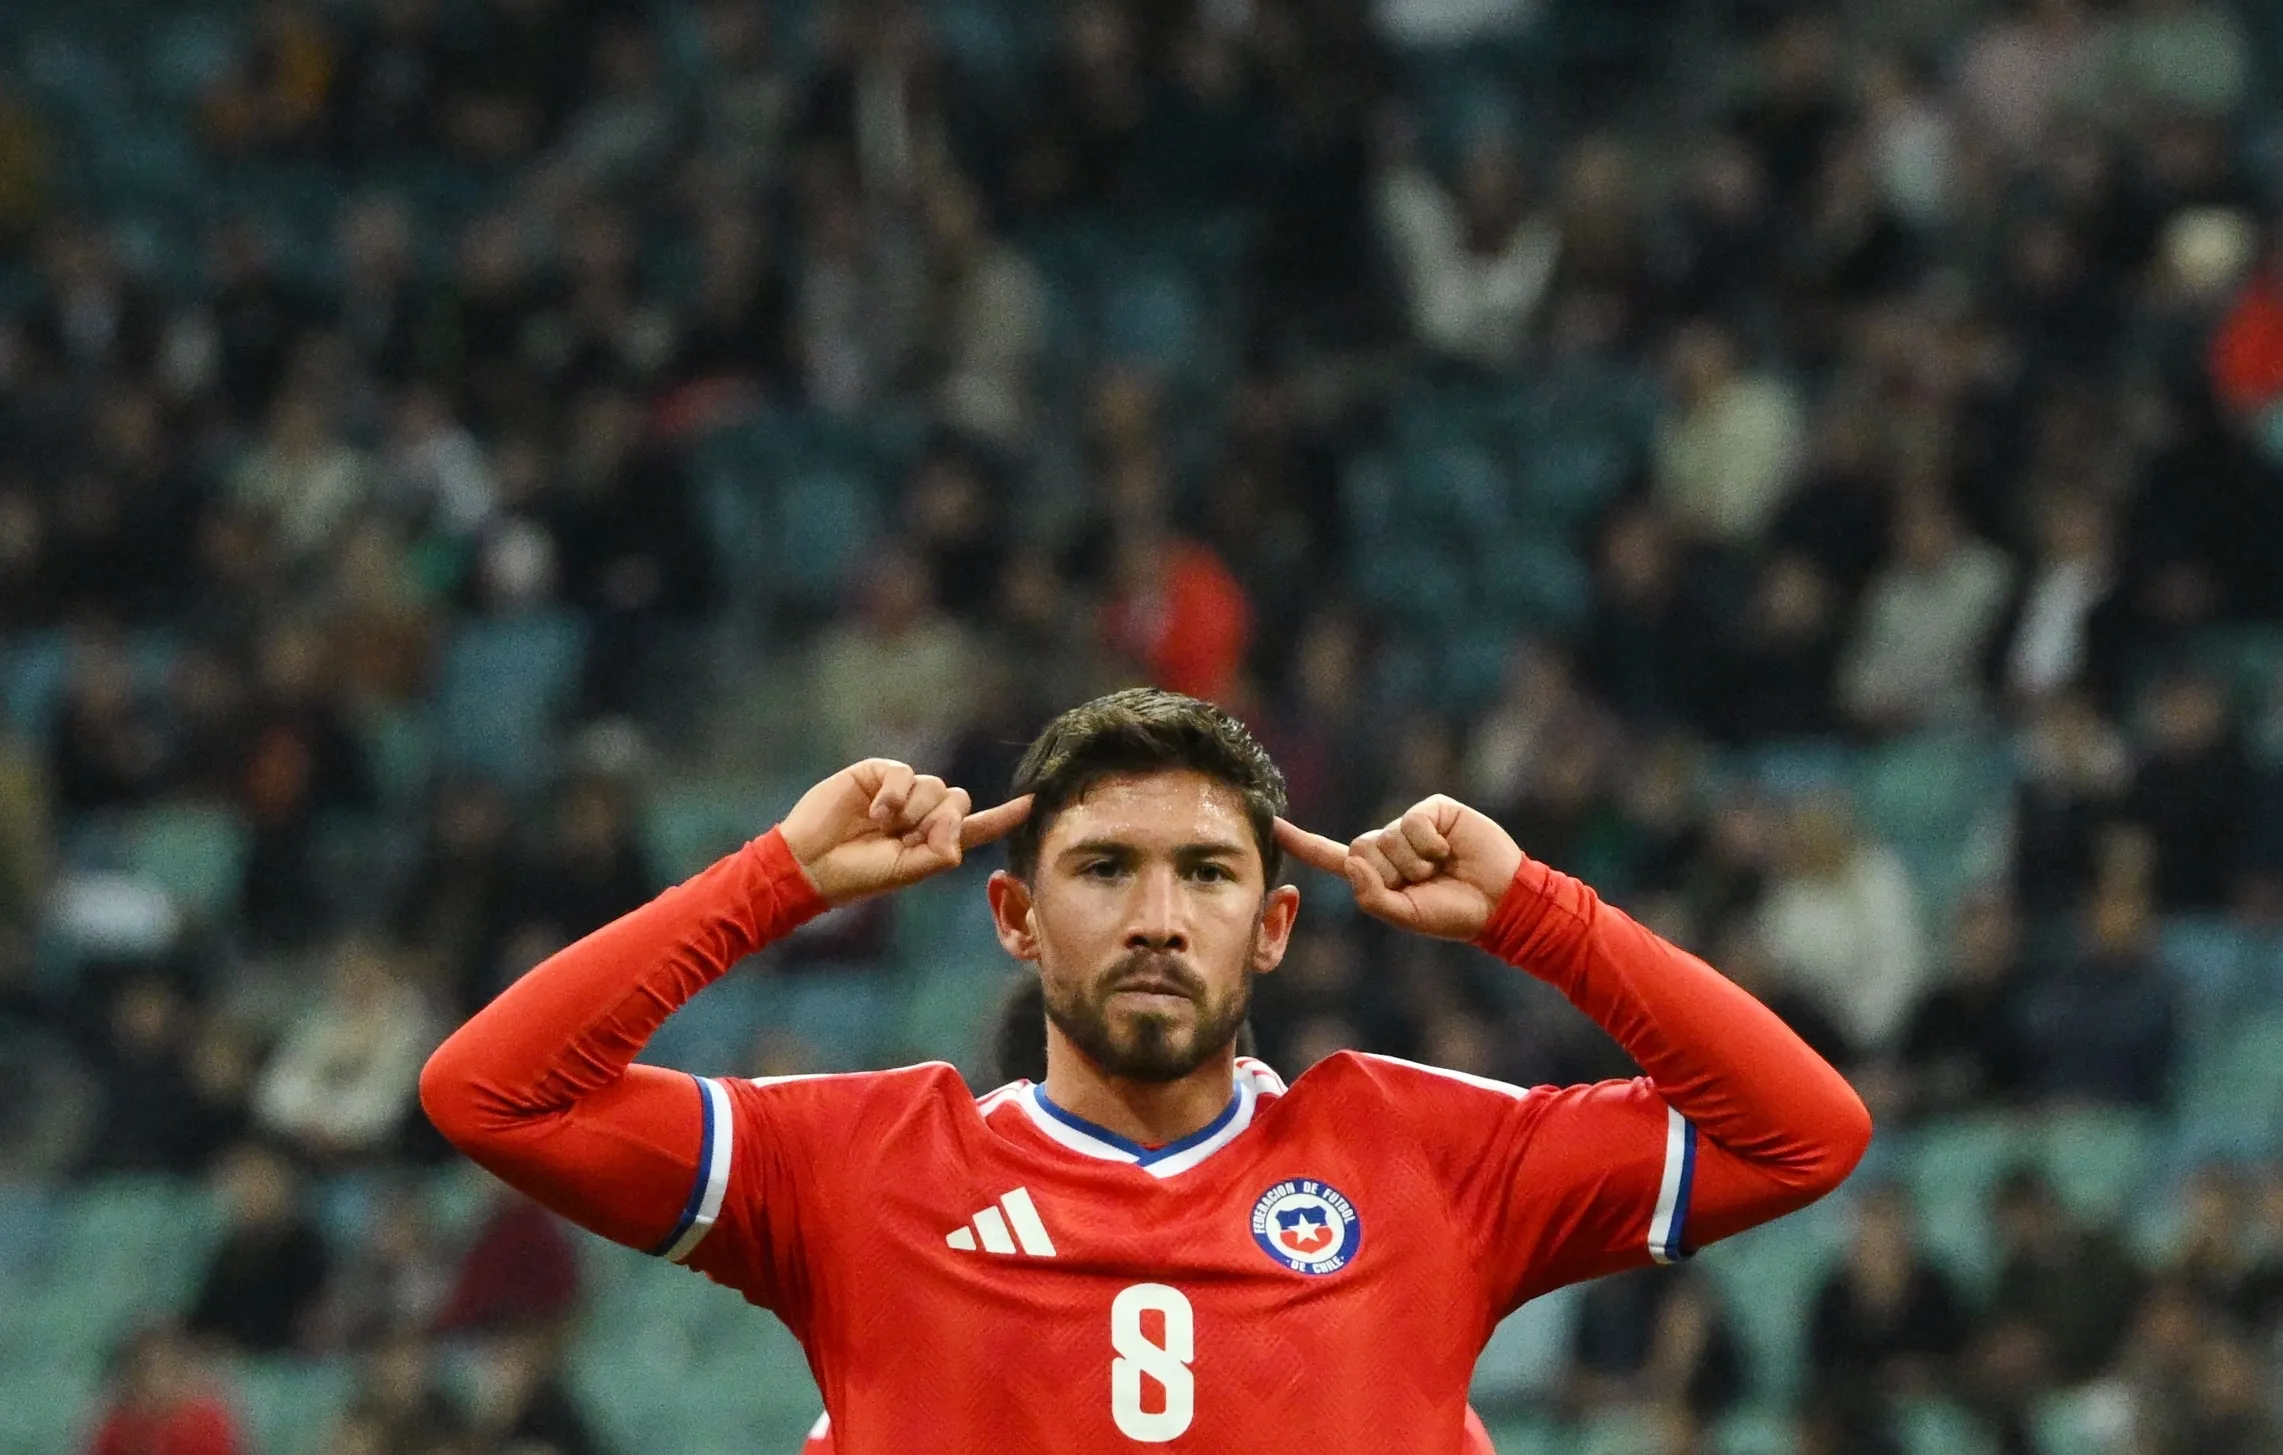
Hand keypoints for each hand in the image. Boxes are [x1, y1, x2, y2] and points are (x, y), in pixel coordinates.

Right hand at [780, 759, 1030, 906]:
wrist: (812, 863)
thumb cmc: (859, 875)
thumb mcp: (908, 871)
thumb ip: (941, 851)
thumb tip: (957, 826)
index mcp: (933, 840)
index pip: (976, 825)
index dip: (1004, 816)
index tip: (1033, 803)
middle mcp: (920, 813)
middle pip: (958, 799)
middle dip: (940, 819)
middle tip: (907, 837)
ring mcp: (900, 793)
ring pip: (935, 786)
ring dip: (912, 810)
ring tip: (881, 828)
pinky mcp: (877, 774)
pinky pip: (906, 773)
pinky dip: (894, 795)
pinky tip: (874, 812)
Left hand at [1275, 796, 1523, 941]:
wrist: (1499, 902)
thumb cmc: (1452, 913)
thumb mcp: (1404, 915)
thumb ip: (1371, 896)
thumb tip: (1353, 860)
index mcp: (1376, 872)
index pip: (1330, 855)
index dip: (1301, 842)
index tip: (1272, 825)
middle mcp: (1388, 843)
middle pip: (1361, 850)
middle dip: (1392, 873)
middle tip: (1425, 882)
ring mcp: (1410, 825)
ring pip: (1387, 838)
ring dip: (1416, 863)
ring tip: (1442, 869)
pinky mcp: (1434, 809)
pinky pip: (1413, 823)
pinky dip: (1430, 844)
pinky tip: (1450, 852)